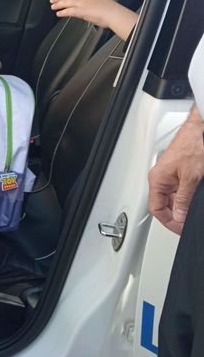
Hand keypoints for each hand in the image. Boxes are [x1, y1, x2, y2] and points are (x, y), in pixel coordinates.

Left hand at [50, 0, 137, 40]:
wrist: (114, 13)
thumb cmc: (110, 9)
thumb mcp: (99, 1)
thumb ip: (90, 2)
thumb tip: (84, 7)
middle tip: (52, 0)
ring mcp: (82, 3)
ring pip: (66, 2)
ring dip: (58, 4)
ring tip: (53, 6)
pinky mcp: (81, 10)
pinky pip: (68, 11)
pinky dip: (62, 12)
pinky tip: (58, 13)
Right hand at [148, 106, 203, 233]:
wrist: (201, 127)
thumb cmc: (193, 145)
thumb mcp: (191, 179)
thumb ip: (184, 200)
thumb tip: (179, 216)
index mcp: (157, 179)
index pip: (156, 209)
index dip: (169, 222)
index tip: (180, 228)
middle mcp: (161, 177)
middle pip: (164, 204)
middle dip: (176, 215)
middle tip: (187, 223)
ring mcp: (170, 173)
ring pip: (173, 197)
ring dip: (182, 206)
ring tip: (192, 212)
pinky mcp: (179, 169)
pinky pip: (180, 189)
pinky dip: (187, 196)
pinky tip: (195, 199)